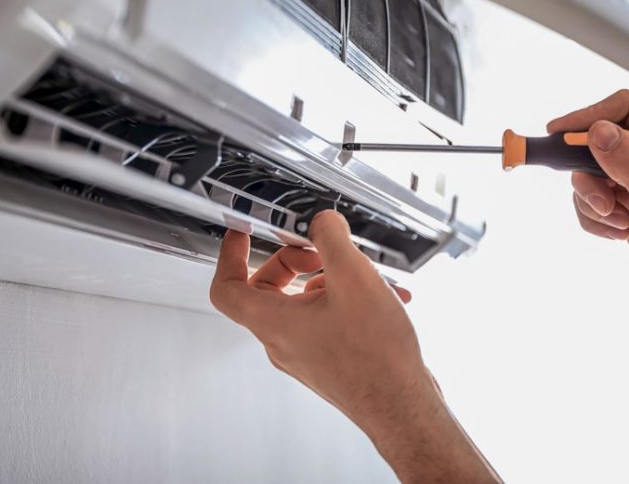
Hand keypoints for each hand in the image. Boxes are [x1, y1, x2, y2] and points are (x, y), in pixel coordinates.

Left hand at [210, 210, 500, 482]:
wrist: (403, 407)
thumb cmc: (376, 357)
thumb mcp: (353, 277)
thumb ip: (331, 237)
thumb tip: (322, 221)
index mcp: (273, 322)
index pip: (226, 287)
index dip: (229, 254)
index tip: (242, 233)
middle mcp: (282, 341)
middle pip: (266, 288)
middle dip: (292, 260)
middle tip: (317, 250)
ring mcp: (304, 352)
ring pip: (300, 302)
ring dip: (327, 278)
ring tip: (362, 275)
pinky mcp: (326, 358)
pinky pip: (322, 318)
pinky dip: (344, 299)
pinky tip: (381, 295)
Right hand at [548, 90, 628, 239]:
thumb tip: (599, 133)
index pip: (622, 106)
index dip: (587, 115)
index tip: (557, 130)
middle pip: (594, 147)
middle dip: (590, 180)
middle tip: (603, 204)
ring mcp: (627, 176)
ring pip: (587, 178)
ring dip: (595, 206)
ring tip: (625, 224)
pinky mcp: (622, 200)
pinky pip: (590, 203)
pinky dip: (597, 221)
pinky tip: (622, 231)